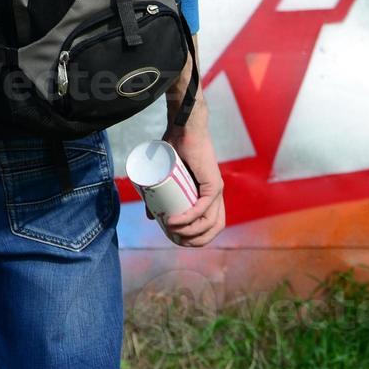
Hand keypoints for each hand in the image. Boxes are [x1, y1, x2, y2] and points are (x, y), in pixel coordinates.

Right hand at [158, 122, 225, 247]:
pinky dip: (189, 218)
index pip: (210, 225)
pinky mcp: (213, 183)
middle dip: (195, 241)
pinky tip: (174, 223)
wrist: (183, 127)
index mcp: (209, 194)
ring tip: (170, 229)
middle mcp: (217, 194)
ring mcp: (217, 189)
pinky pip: (203, 207)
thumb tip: (152, 217)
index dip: (196, 238)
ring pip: (209, 221)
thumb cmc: (173, 147)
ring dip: (189, 232)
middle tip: (174, 239)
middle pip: (214, 228)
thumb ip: (159, 195)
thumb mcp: (164, 176)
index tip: (175, 239)